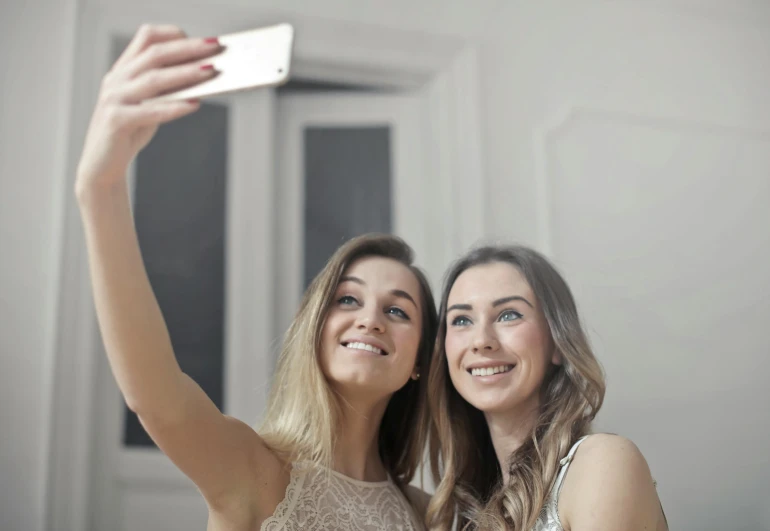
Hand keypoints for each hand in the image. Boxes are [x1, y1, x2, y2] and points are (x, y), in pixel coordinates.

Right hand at [75, 24, 221, 197]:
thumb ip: (168, 89)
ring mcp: (114, 99)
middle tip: (215, 47)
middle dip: (187, 49)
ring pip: (153, 79)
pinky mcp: (116, 121)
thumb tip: (202, 75)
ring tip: (210, 71)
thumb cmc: (130, 132)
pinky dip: (173, 107)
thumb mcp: (150, 104)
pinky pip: (149, 111)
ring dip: (185, 73)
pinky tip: (194, 104)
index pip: (147, 38)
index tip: (202, 40)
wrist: (102, 165)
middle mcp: (116, 79)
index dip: (174, 35)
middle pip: (154, 54)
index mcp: (123, 69)